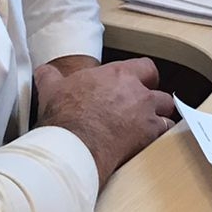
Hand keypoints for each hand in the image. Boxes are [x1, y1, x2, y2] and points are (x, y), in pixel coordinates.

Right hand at [34, 58, 175, 187]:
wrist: (75, 143)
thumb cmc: (65, 116)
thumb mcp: (52, 89)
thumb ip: (51, 76)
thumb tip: (45, 72)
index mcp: (117, 75)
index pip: (146, 67)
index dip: (145, 77)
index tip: (139, 84)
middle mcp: (136, 91)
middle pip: (160, 91)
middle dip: (155, 100)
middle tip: (143, 108)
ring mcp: (146, 113)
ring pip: (167, 111)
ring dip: (160, 118)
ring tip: (149, 126)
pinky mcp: (149, 134)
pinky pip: (165, 132)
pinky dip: (160, 136)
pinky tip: (150, 141)